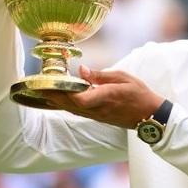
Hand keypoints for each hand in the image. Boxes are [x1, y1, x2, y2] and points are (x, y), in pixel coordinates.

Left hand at [48, 65, 164, 128]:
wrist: (150, 115)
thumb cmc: (139, 93)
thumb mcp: (123, 77)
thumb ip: (101, 75)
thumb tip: (82, 70)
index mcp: (107, 96)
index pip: (81, 99)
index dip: (65, 93)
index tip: (53, 83)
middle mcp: (99, 108)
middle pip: (70, 104)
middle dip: (52, 96)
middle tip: (37, 86)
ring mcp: (97, 115)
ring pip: (71, 109)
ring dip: (56, 101)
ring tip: (42, 92)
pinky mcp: (98, 117)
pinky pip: (77, 111)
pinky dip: (65, 105)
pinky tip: (57, 100)